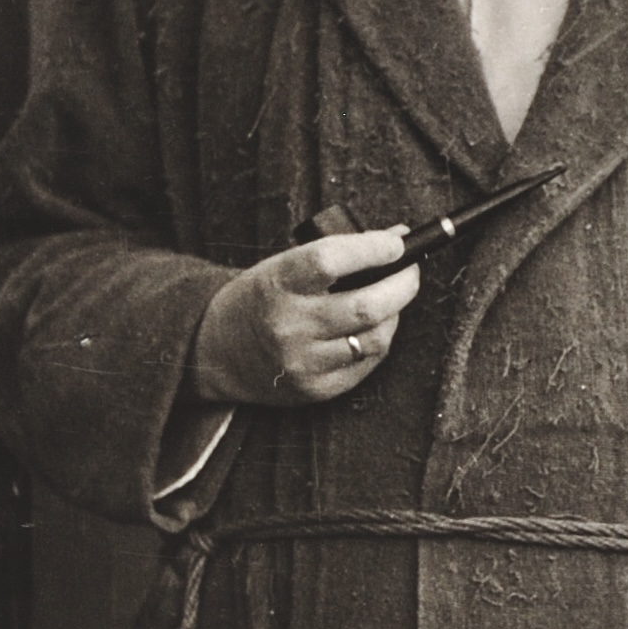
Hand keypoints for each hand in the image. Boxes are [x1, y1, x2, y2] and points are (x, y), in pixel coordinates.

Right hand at [189, 228, 422, 406]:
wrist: (217, 352)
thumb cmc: (262, 299)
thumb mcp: (283, 265)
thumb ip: (337, 253)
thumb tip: (398, 238)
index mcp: (276, 284)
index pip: (330, 260)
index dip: (372, 248)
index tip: (396, 242)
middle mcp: (288, 325)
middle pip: (366, 306)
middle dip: (403, 284)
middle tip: (410, 271)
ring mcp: (302, 362)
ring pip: (376, 337)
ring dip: (395, 314)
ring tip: (390, 299)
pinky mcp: (316, 390)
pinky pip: (368, 363)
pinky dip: (379, 341)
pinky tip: (372, 327)